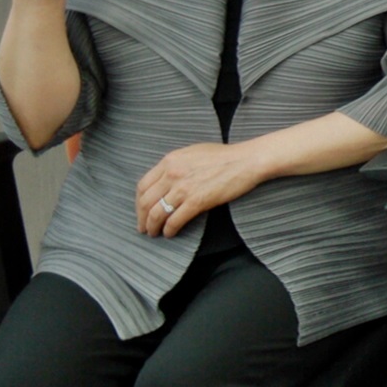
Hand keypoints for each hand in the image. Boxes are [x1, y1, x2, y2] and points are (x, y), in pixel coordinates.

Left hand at [135, 142, 265, 236]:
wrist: (247, 160)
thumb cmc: (225, 156)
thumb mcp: (192, 153)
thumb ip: (175, 165)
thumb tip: (166, 180)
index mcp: (169, 161)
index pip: (143, 185)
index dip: (139, 202)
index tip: (141, 211)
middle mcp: (172, 174)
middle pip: (146, 201)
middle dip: (142, 218)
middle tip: (144, 227)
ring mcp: (183, 188)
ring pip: (157, 213)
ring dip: (153, 226)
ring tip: (154, 233)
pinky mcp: (197, 201)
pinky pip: (175, 220)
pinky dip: (169, 229)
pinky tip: (170, 233)